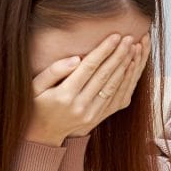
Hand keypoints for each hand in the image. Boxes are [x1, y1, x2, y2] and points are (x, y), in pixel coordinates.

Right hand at [25, 34, 144, 145]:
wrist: (43, 134)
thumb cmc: (37, 103)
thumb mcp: (36, 86)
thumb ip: (54, 71)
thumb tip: (76, 59)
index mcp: (64, 95)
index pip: (89, 67)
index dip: (104, 50)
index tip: (116, 36)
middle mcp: (80, 106)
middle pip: (104, 75)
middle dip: (119, 55)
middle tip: (129, 38)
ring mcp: (91, 114)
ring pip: (113, 87)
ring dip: (126, 67)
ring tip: (134, 49)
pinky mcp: (98, 118)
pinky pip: (116, 98)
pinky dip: (126, 82)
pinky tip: (131, 68)